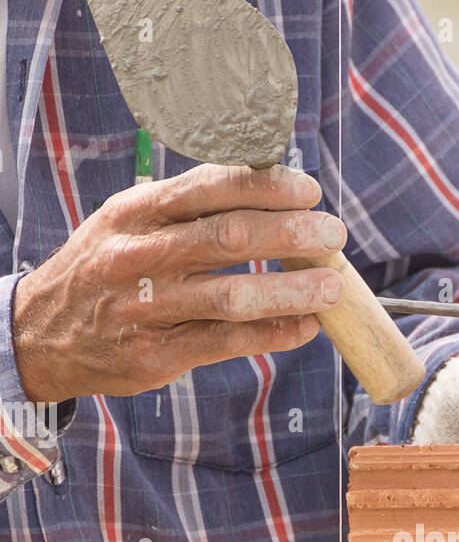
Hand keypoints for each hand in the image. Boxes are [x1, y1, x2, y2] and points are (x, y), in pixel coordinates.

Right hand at [12, 163, 346, 403]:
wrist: (42, 333)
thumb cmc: (106, 269)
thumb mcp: (130, 222)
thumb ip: (189, 209)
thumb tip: (270, 191)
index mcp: (137, 211)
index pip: (210, 187)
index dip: (266, 186)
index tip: (309, 191)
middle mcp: (140, 255)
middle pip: (227, 237)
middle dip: (289, 234)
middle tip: (333, 235)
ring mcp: (147, 308)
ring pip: (231, 296)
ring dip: (290, 290)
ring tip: (332, 288)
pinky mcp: (157, 355)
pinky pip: (226, 342)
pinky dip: (272, 334)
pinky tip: (304, 327)